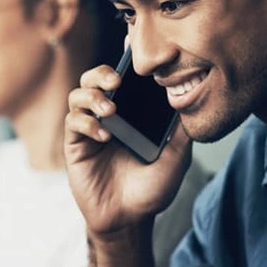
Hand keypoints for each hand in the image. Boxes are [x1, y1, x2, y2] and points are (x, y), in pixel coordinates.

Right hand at [65, 64, 191, 236]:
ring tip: (110, 111)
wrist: (130, 220)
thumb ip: (182, 130)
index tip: (131, 45)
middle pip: (94, 78)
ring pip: (78, 95)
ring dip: (92, 97)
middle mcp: (108, 116)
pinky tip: (103, 135)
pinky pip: (73, 122)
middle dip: (102, 73)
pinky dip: (86, 123)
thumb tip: (192, 99)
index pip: (124, 79)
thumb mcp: (176, 157)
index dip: (124, 60)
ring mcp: (90, 129)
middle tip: (116, 81)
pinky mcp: (76, 145)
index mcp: (131, 113)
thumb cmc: (152, 189)